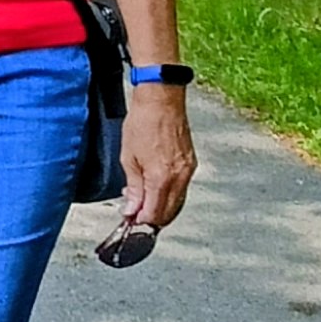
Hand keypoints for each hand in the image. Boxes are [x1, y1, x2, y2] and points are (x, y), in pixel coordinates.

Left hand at [118, 83, 195, 231]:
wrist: (162, 100)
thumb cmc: (143, 123)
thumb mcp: (129, 158)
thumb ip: (134, 187)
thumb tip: (132, 209)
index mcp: (161, 178)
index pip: (154, 214)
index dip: (140, 221)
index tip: (129, 220)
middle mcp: (179, 177)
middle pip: (168, 213)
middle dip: (151, 218)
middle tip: (135, 215)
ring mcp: (188, 170)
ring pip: (177, 202)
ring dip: (160, 207)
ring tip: (143, 201)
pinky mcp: (191, 163)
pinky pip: (182, 188)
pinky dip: (169, 194)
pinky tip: (156, 189)